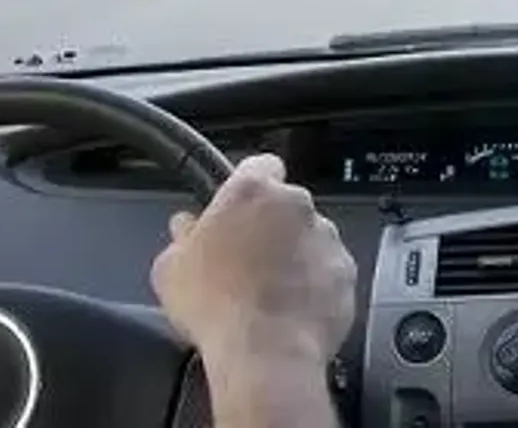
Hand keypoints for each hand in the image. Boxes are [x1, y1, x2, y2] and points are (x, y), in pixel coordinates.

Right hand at [149, 154, 358, 366]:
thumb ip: (182, 236)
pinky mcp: (346, 270)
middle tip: (246, 258)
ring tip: (269, 289)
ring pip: (310, 236)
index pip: (259, 165)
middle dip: (271, 225)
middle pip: (285, 204)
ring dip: (295, 254)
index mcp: (252, 191)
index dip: (249, 184)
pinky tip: (292, 306)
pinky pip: (329, 268)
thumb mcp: (172, 268)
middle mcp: (296, 205)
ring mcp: (327, 237)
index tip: (240, 205)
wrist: (264, 352)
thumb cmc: (217, 307)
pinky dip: (316, 282)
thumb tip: (185, 227)